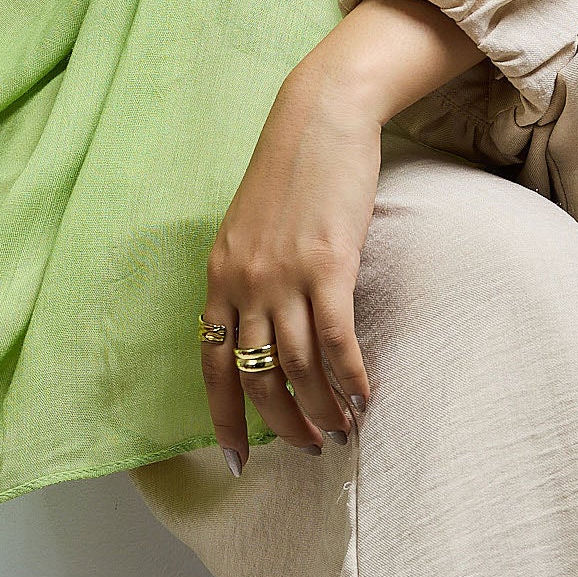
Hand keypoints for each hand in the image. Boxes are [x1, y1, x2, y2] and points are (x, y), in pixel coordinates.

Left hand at [200, 67, 378, 466]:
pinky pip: (336, 341)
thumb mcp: (251, 227)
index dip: (225, 417)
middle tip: (309, 446)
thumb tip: (264, 330)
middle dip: (283, 422)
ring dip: (322, 409)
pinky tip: (365, 396)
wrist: (320, 116)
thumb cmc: (292, 169)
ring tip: (342, 429)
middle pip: (258, 376)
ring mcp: (285, 275)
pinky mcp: (329, 265)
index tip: (238, 459)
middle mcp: (245, 281)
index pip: (212, 363)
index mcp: (220, 274)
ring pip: (299, 368)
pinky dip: (351, 378)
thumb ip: (250, 276)